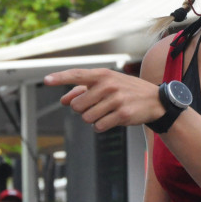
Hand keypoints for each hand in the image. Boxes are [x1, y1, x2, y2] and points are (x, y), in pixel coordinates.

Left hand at [46, 68, 163, 131]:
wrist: (154, 100)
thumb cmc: (126, 90)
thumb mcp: (106, 84)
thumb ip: (83, 90)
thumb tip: (64, 100)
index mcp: (102, 75)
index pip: (77, 75)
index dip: (60, 78)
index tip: (46, 80)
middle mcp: (108, 85)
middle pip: (77, 105)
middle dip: (82, 109)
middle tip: (97, 106)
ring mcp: (116, 100)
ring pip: (87, 118)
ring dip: (93, 118)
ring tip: (107, 112)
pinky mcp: (122, 115)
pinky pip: (99, 126)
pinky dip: (101, 126)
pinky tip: (112, 119)